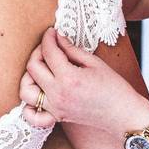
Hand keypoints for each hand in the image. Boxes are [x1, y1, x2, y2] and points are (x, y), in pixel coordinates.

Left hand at [22, 28, 148, 132]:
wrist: (123, 115)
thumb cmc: (114, 88)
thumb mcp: (95, 63)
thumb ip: (71, 49)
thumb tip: (57, 38)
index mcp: (69, 77)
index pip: (49, 52)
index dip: (48, 37)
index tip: (51, 32)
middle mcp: (57, 93)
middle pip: (33, 67)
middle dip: (38, 52)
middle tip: (50, 47)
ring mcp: (54, 107)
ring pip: (25, 90)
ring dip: (29, 76)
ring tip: (42, 69)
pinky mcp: (56, 116)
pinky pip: (32, 114)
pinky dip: (29, 105)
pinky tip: (39, 93)